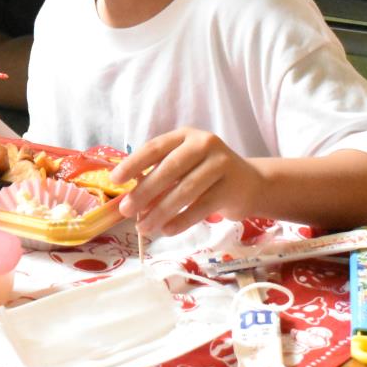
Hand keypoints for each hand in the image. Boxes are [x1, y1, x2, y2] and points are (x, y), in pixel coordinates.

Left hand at [111, 128, 263, 237]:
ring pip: (185, 190)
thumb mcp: (183, 167)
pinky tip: (167, 230)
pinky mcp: (232, 187)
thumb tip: (129, 200)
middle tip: (126, 211)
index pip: (155, 148)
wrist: (251, 183)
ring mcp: (221, 164)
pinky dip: (182, 220)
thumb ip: (158, 177)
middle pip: (169, 169)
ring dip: (160, 212)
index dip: (133, 164)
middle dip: (144, 192)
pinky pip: (202, 207)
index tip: (115, 180)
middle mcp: (204, 144)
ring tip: (144, 227)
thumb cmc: (206, 175)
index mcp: (185, 136)